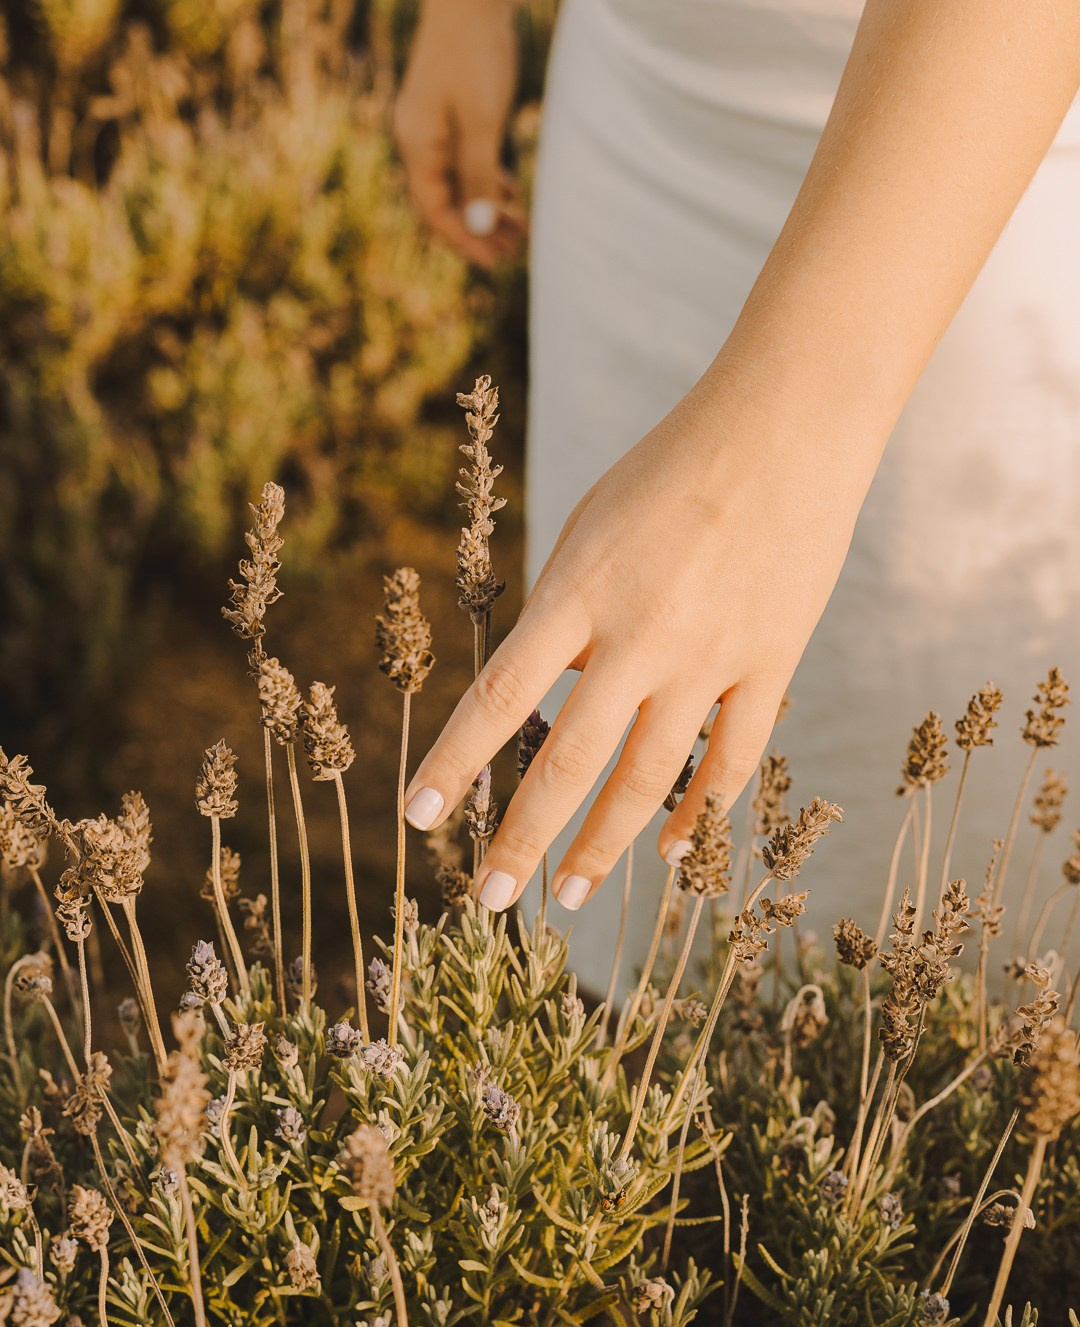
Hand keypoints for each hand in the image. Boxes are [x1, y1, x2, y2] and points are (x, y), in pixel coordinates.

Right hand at [394, 0, 525, 268]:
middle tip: (515, 252)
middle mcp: (418, 138)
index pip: (436, 211)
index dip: (465, 241)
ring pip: (458, 181)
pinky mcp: (449, 110)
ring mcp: (432, 124)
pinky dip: (486, 180)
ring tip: (519, 230)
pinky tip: (510, 194)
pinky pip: (464, 159)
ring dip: (486, 208)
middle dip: (479, 230)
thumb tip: (477, 227)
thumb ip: (479, 176)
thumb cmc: (476, 52)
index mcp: (417, 144)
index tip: (495, 262)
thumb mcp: (482, 121)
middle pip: (446, 201)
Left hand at [403, 363, 874, 910]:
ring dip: (602, 849)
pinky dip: (696, 812)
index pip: (501, 697)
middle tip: (490, 900)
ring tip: (566, 898)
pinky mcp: (770, 664)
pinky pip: (731, 760)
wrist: (786, 426)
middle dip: (521, 839)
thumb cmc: (669, 469)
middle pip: (568, 761)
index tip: (419, 816)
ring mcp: (710, 655)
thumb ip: (562, 616)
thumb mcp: (588, 528)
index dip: (454, 763)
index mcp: (579, 590)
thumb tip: (544, 700)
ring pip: (648, 778)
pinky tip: (669, 850)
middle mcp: (640, 634)